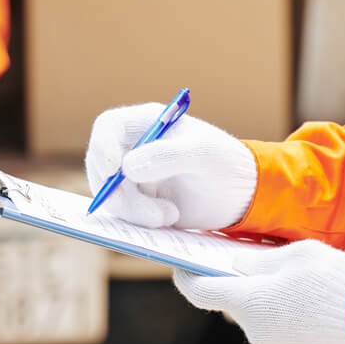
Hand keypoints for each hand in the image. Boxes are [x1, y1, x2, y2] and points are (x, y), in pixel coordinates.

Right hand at [85, 104, 257, 228]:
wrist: (242, 196)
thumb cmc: (226, 163)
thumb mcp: (203, 154)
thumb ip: (167, 156)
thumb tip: (127, 167)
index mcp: (147, 123)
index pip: (108, 127)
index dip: (102, 146)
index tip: (114, 171)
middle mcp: (134, 147)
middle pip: (102, 165)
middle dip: (119, 192)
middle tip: (148, 213)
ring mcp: (133, 176)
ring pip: (111, 193)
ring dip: (134, 210)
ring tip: (170, 216)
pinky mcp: (138, 201)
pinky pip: (122, 212)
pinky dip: (139, 220)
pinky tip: (170, 218)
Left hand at [174, 240, 344, 343]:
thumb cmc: (337, 282)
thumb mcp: (297, 254)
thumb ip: (259, 260)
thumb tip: (234, 267)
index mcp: (249, 302)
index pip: (200, 292)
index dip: (186, 276)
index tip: (181, 265)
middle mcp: (254, 332)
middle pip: (237, 304)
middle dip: (247, 286)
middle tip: (265, 265)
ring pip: (260, 320)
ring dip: (270, 305)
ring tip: (302, 288)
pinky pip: (279, 337)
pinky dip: (287, 322)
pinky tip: (312, 310)